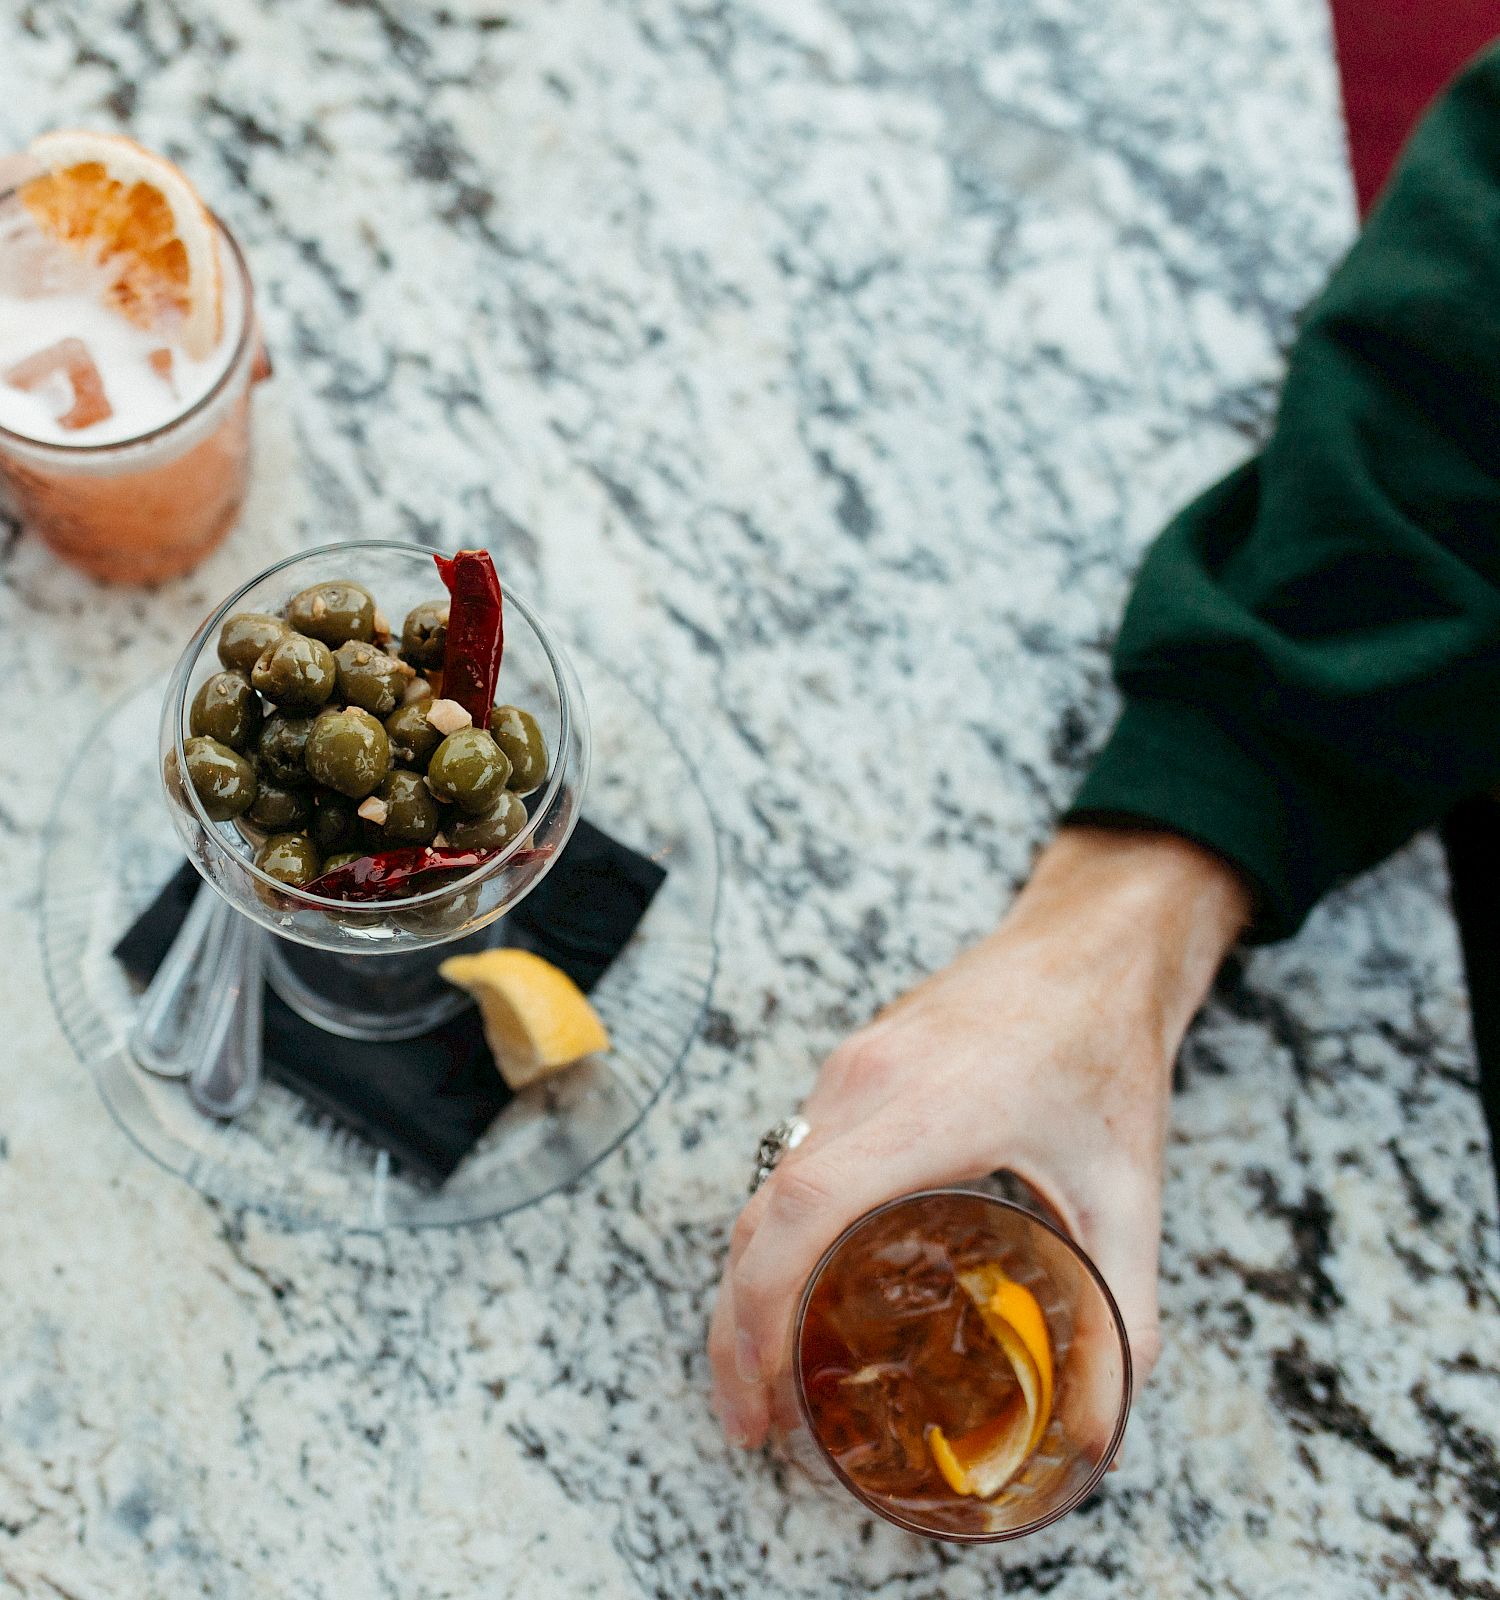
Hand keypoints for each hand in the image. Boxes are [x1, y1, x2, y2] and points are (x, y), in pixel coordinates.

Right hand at [708, 825, 1250, 1447]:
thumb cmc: (1104, 1050)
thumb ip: (1126, 1318)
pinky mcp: (852, 1063)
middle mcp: (862, 1084)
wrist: (1090, 943)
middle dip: (736, 1326)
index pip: (805, 1211)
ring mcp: (847, 1068)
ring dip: (746, 1279)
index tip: (768, 1393)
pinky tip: (799, 1285)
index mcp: (925, 1109)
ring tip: (761, 1373)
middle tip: (751, 1420)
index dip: (765, 1308)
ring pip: (765, 1186)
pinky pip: (790, 1155)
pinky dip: (775, 1231)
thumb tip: (1104, 1432)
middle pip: (760, 1213)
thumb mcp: (1130, 1193)